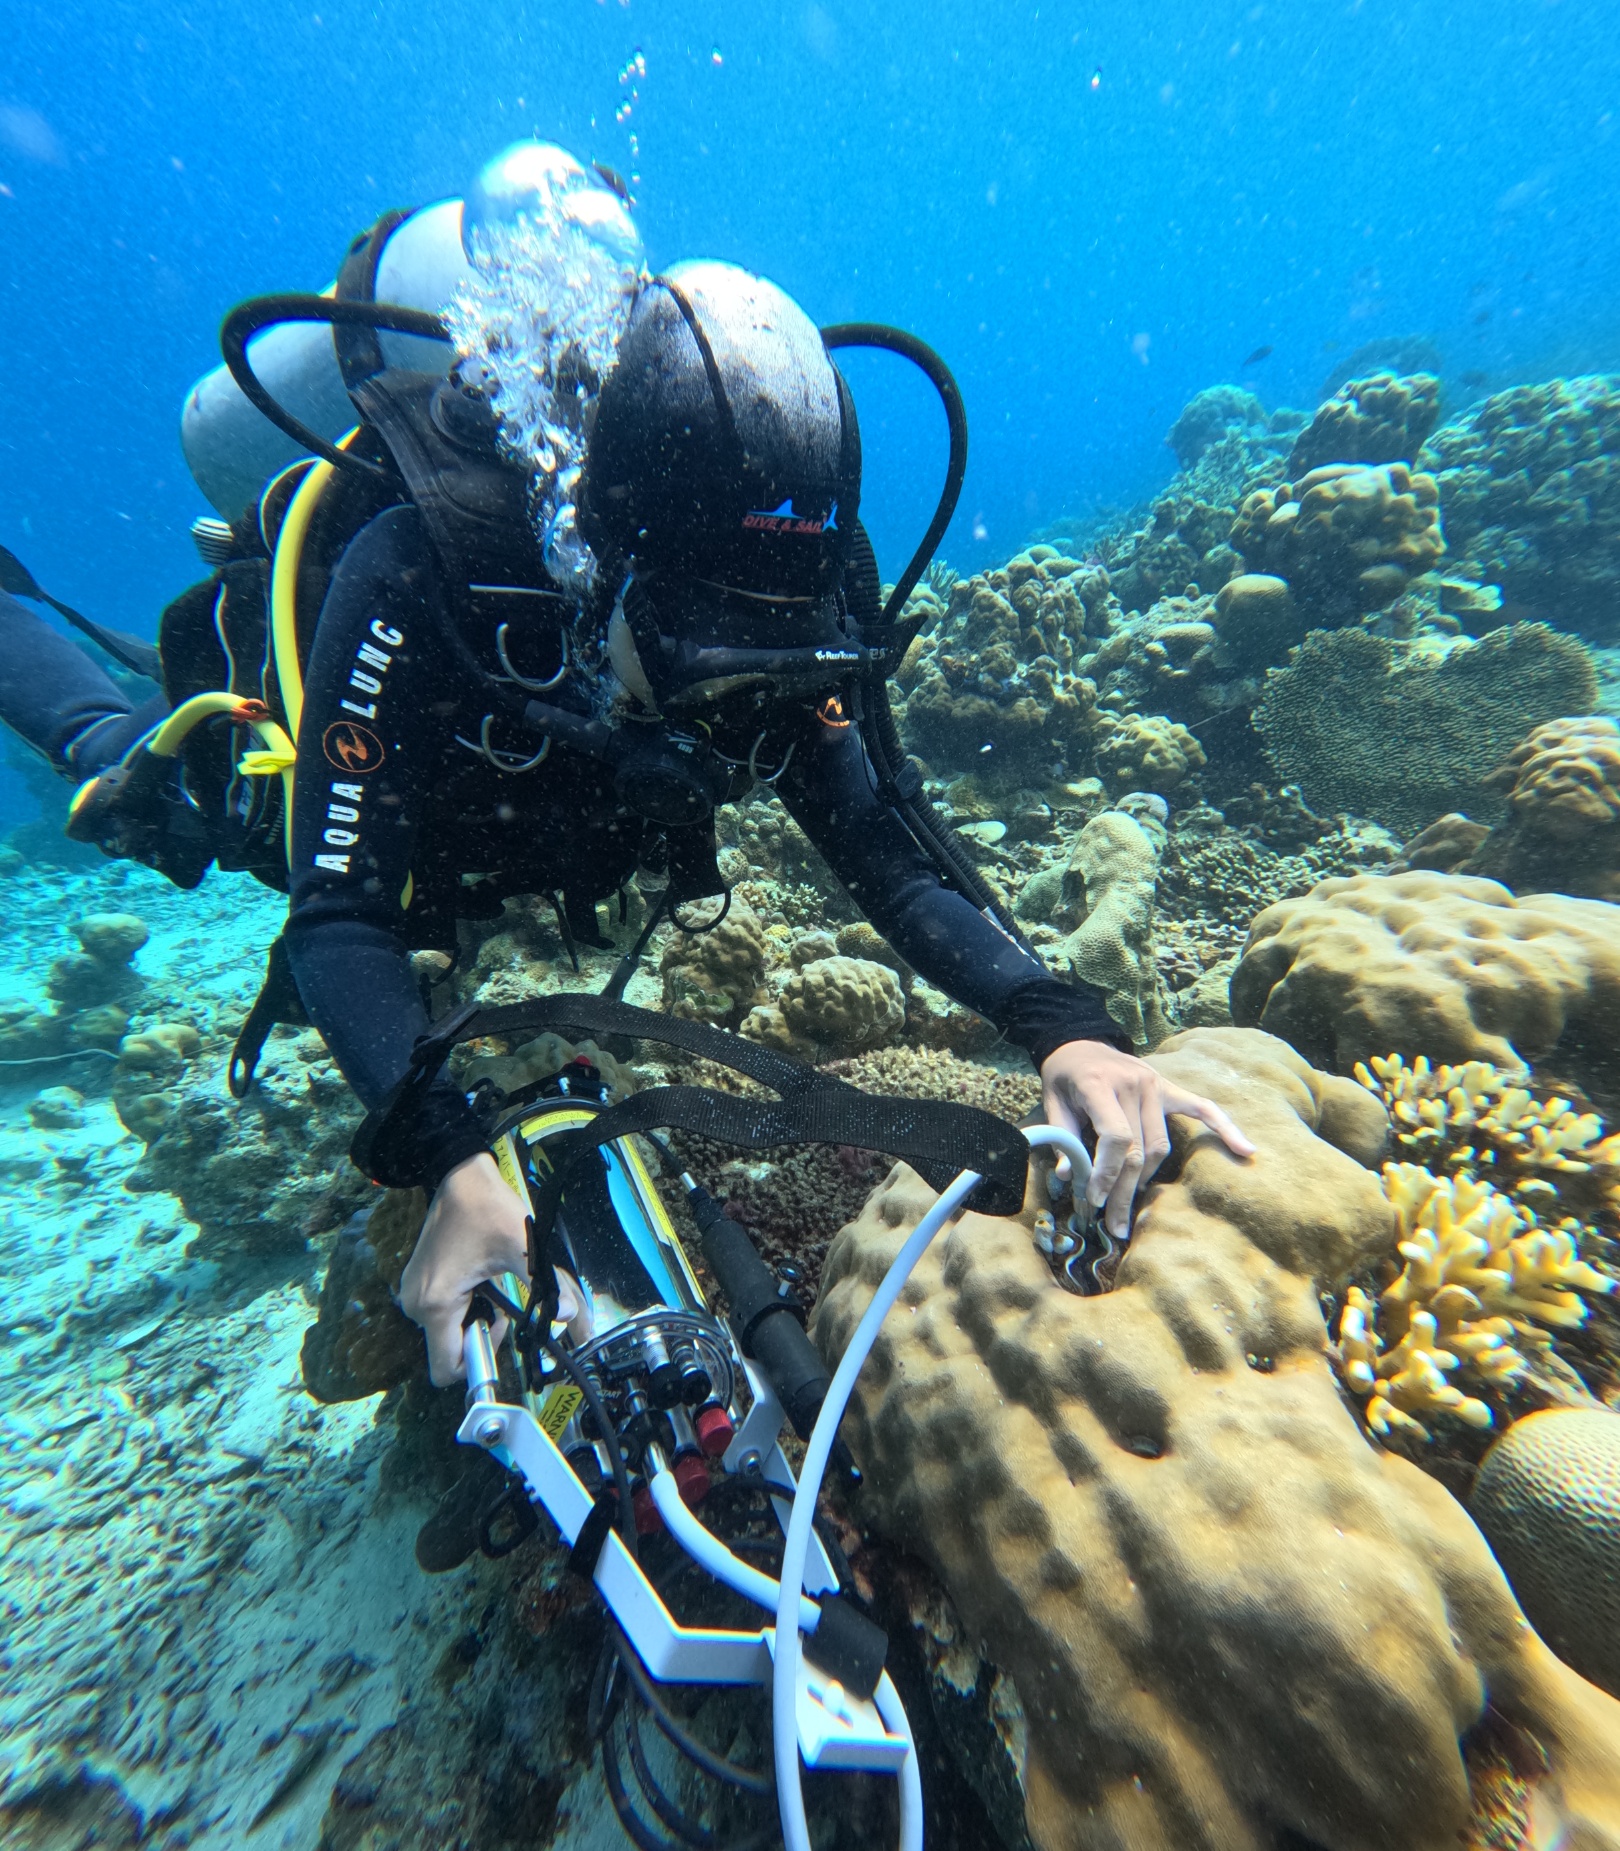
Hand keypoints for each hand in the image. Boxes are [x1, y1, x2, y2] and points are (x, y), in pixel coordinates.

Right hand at [400, 1151, 578, 1385]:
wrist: (461, 1176)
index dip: (478, 1361)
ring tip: (494, 1287)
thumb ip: (546, 1284)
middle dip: (482, 1336)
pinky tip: (483, 1281)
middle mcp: (416, 1305)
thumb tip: (571, 1316)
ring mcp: (416, 1294)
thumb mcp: (521, 1246)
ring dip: (476, 1321)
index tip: (501, 1330)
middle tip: (504, 1304)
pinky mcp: (421, 1284)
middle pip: (451, 1351)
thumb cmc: (487, 1208)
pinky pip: (445, 1315)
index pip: (447, 1368)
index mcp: (435, 1304)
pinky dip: (467, 1308)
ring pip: (449, 1333)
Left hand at [1039, 1039, 1254, 1238]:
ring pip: (1161, 1145)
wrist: (1080, 1040)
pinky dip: (1225, 1128)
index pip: (1116, 1136)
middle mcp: (1134, 1084)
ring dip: (1145, 1180)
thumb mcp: (1052, 1101)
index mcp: (1100, 1085)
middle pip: (1138, 1149)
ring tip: (1129, 1207)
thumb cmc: (1064, 1075)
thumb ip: (1063, 1138)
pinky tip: (1245, 1150)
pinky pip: (1203, 1109)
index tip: (1095, 1199)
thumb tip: (1070, 1177)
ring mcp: (1155, 1085)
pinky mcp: (1169, 1088)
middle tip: (1114, 1225)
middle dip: (1124, 1191)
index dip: (1107, 1172)